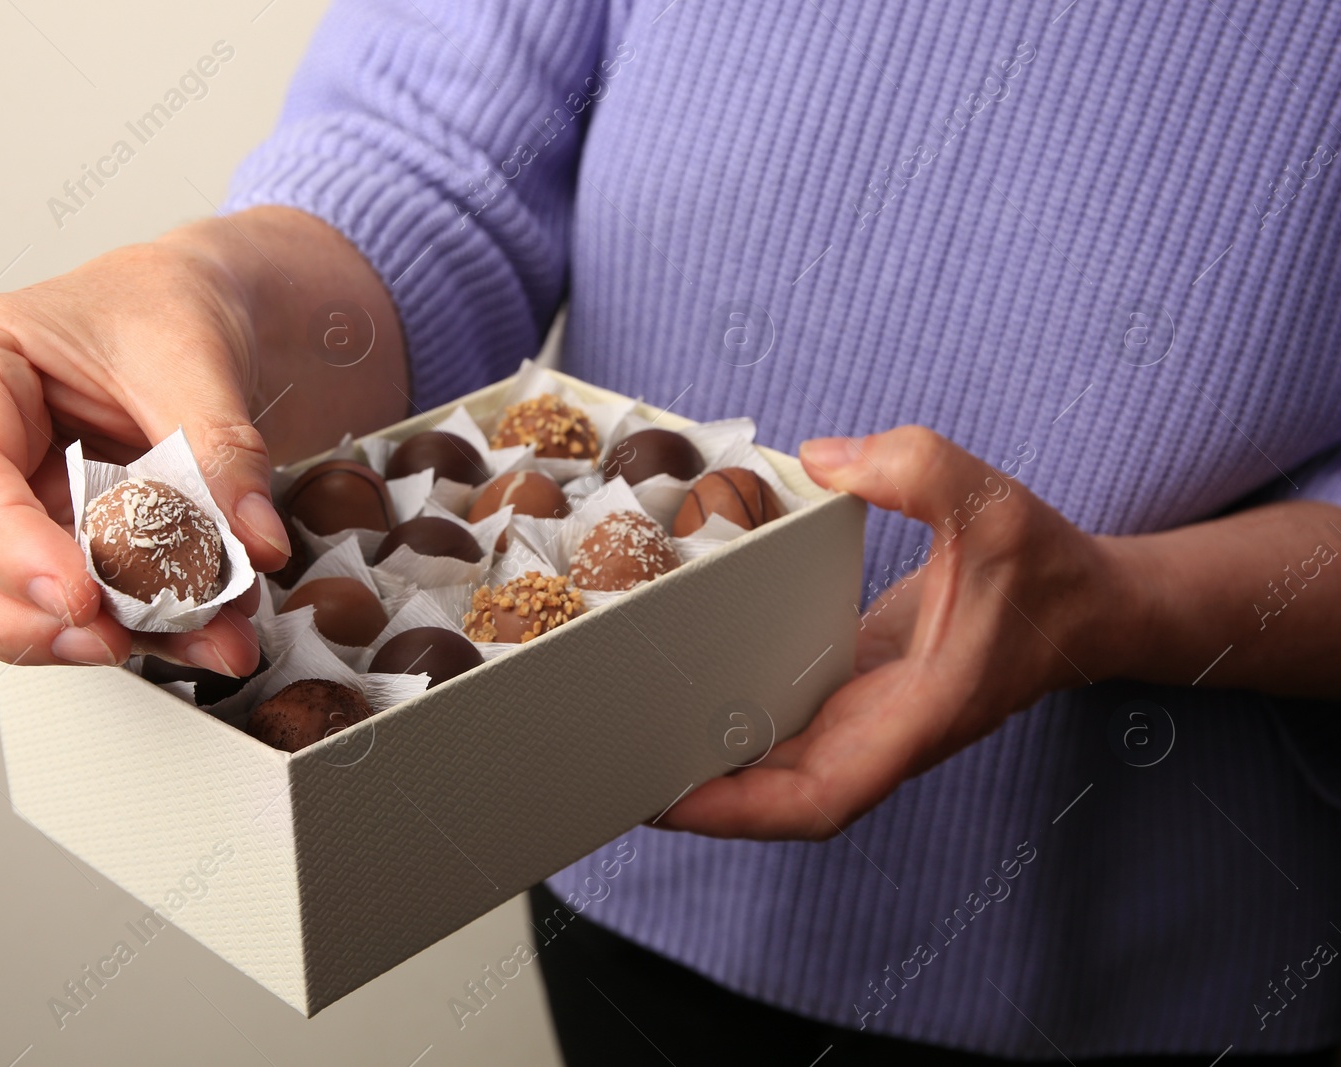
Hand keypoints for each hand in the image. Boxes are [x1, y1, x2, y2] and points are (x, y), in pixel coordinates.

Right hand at [0, 238, 291, 674]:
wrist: (200, 319)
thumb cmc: (162, 307)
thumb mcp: (196, 357)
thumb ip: (221, 451)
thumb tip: (251, 541)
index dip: (9, 551)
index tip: (78, 598)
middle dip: (19, 622)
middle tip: (110, 640)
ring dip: (101, 637)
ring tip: (205, 638)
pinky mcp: (48, 546)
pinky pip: (74, 609)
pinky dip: (139, 629)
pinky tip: (207, 629)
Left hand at [661, 426, 1119, 839]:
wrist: (1086, 605)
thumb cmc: (1047, 570)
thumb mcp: (993, 504)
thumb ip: (917, 471)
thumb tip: (821, 460)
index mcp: (913, 719)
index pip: (817, 799)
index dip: (737, 813)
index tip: (664, 803)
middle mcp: (879, 732)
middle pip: (771, 794)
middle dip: (692, 794)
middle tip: (603, 760)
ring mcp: (865, 715)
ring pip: (772, 765)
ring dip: (704, 760)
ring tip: (619, 728)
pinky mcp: (854, 687)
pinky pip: (781, 719)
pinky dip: (731, 716)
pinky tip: (680, 681)